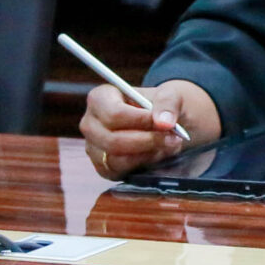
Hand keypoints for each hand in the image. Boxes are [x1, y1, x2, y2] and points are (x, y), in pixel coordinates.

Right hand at [79, 80, 214, 180]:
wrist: (166, 122)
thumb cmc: (163, 104)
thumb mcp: (171, 94)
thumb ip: (167, 103)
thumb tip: (164, 122)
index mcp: (100, 98)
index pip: (114, 114)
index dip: (141, 121)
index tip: (166, 124)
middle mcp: (91, 123)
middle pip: (112, 140)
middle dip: (147, 141)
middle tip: (173, 138)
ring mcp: (94, 147)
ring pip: (116, 159)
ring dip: (148, 153)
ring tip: (169, 144)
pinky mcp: (104, 167)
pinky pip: (120, 171)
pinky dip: (143, 164)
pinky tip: (156, 153)